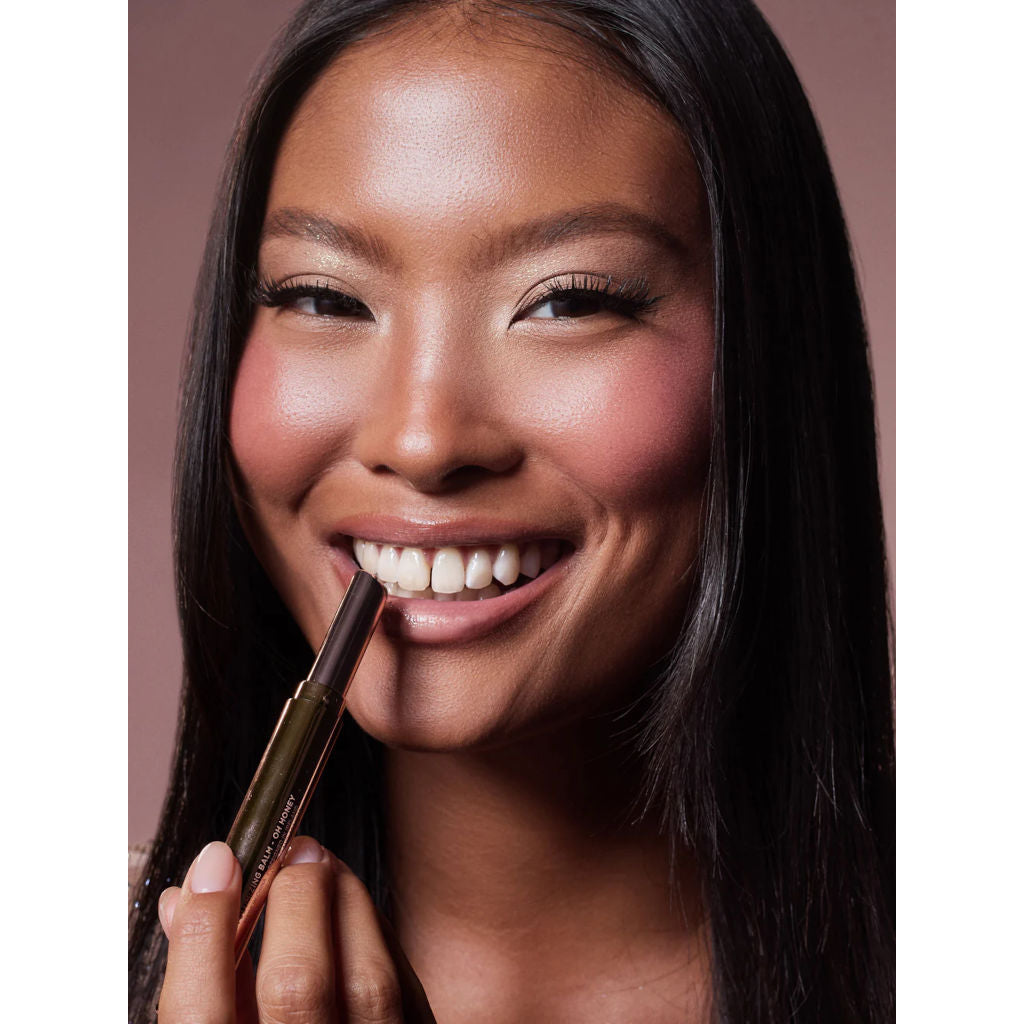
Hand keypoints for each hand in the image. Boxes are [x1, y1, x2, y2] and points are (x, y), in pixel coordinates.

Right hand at [157, 838, 434, 1022]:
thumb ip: (201, 984)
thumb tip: (186, 897)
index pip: (202, 1016)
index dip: (205, 928)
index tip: (214, 862)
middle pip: (297, 985)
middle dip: (291, 899)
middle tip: (288, 853)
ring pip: (367, 976)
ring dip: (344, 901)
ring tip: (319, 865)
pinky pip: (404, 983)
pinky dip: (374, 933)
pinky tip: (350, 907)